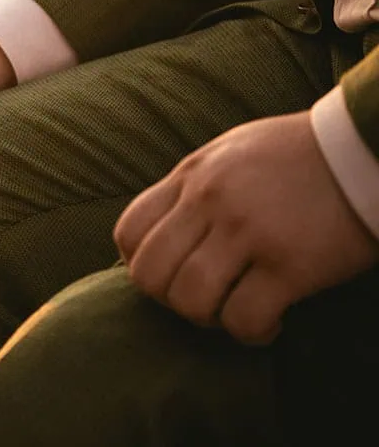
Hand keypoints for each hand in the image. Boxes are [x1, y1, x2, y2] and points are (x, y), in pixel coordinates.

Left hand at [115, 110, 378, 345]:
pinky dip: (252, 333)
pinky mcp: (291, 264)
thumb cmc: (299, 156)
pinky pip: (244, 318)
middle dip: (170, 300)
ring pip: (190, 300)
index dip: (140, 265)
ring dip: (209, 319)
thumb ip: (194, 186)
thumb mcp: (230, 153)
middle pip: (150, 274)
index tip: (170, 275)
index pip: (128, 232)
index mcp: (191, 175)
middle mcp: (210, 201)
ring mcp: (248, 232)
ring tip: (236, 311)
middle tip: (204, 300)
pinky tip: (272, 324)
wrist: (364, 151)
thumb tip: (164, 228)